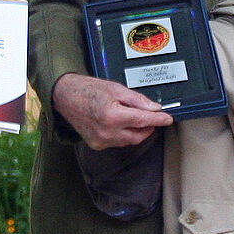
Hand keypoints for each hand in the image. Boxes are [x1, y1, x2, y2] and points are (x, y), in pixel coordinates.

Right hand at [52, 72, 172, 149]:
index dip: (158, 120)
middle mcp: (106, 132)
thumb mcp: (116, 88)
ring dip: (136, 131)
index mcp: (112, 116)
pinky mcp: (97, 145)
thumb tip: (154, 108)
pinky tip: (118, 123)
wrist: (66, 97)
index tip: (168, 119)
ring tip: (131, 116)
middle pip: (138, 135)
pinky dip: (123, 134)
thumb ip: (137, 100)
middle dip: (148, 127)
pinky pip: (117, 142)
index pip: (143, 121)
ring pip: (129, 141)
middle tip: (151, 116)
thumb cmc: (89, 89)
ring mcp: (101, 141)